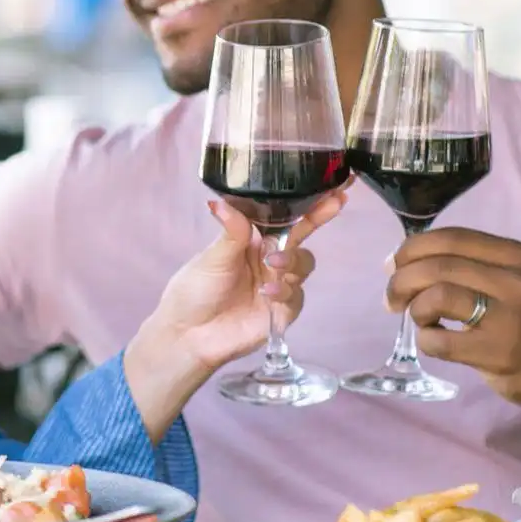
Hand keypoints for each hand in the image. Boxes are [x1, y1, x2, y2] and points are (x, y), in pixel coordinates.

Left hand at [144, 191, 346, 370]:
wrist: (188, 335)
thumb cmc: (194, 291)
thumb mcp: (212, 257)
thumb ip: (231, 232)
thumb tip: (224, 201)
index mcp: (252, 240)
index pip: (284, 217)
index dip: (308, 202)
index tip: (331, 186)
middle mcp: (269, 259)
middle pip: (302, 236)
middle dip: (319, 218)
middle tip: (333, 204)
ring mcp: (278, 285)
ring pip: (304, 264)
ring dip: (293, 259)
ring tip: (272, 264)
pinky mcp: (282, 312)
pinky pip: (296, 296)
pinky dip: (285, 291)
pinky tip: (268, 292)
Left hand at [386, 227, 520, 410]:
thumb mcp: (511, 278)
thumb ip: (466, 265)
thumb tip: (399, 261)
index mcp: (513, 255)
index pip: (449, 238)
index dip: (411, 249)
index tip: (394, 265)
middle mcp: (513, 279)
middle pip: (437, 265)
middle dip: (401, 280)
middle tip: (393, 299)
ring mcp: (508, 317)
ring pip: (437, 296)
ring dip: (415, 309)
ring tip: (421, 321)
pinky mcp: (498, 353)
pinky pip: (441, 340)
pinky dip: (426, 340)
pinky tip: (435, 342)